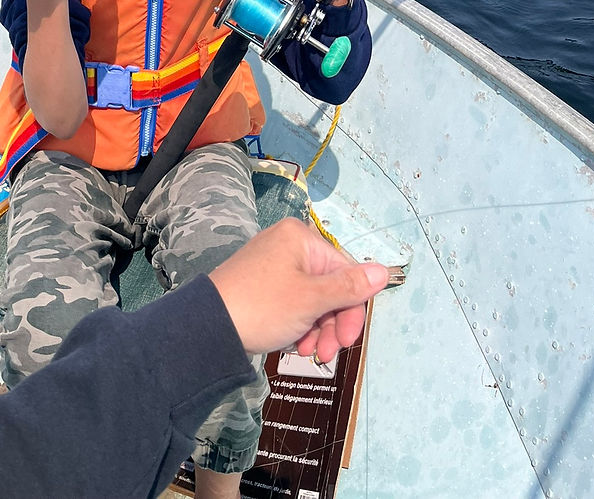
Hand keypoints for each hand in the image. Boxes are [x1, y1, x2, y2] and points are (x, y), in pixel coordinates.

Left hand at [210, 218, 387, 362]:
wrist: (209, 327)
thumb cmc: (263, 306)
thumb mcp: (311, 300)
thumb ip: (349, 287)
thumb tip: (384, 270)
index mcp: (302, 239)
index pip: (345, 272)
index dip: (351, 309)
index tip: (347, 341)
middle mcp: (289, 245)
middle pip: (329, 286)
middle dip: (331, 324)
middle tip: (326, 354)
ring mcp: (274, 264)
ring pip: (313, 299)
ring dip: (317, 329)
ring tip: (306, 352)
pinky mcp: (263, 284)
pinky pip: (294, 302)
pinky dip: (300, 324)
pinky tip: (293, 344)